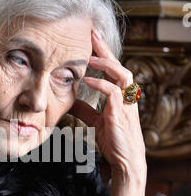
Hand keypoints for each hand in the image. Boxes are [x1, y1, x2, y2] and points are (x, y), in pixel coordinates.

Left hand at [68, 30, 145, 177]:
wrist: (125, 161)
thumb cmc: (114, 141)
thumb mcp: (96, 122)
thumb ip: (86, 110)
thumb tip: (70, 102)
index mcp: (119, 96)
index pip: (112, 70)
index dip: (102, 55)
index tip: (90, 40)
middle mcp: (125, 97)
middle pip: (118, 66)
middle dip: (105, 50)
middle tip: (92, 33)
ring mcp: (125, 104)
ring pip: (122, 75)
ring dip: (106, 63)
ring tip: (90, 55)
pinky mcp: (121, 114)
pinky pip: (114, 93)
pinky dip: (101, 84)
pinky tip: (87, 80)